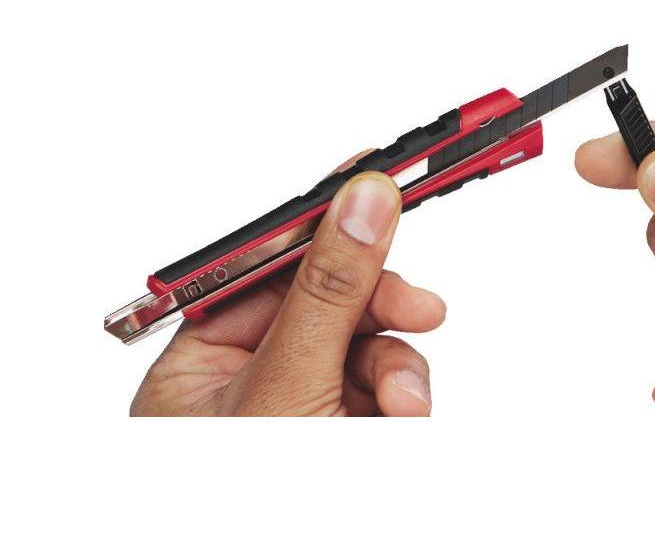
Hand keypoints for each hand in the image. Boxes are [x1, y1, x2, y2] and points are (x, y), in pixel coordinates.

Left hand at [131, 169, 445, 415]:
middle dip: (381, 310)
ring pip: (367, 344)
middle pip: (332, 295)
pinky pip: (382, 389)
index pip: (273, 255)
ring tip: (401, 414)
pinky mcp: (341, 426)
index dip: (327, 211)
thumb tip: (360, 202)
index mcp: (206, 351)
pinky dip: (400, 404)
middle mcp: (250, 369)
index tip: (378, 168)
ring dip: (398, 371)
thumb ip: (327, 294)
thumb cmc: (238, 513)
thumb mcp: (285, 391)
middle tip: (421, 312)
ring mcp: (299, 400)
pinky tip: (397, 429)